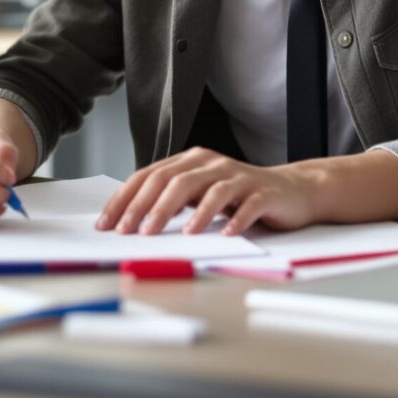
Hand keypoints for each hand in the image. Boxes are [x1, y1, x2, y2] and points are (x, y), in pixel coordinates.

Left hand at [96, 148, 314, 235]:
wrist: (290, 190)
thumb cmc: (237, 196)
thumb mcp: (199, 194)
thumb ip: (171, 200)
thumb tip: (129, 221)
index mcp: (190, 161)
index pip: (149, 176)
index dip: (125, 199)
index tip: (107, 223)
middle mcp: (210, 163)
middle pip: (173, 181)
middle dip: (148, 207)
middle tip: (131, 231)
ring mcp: (237, 176)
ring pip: (208, 190)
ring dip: (189, 214)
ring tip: (173, 235)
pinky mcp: (262, 192)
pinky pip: (246, 205)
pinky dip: (235, 220)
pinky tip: (225, 234)